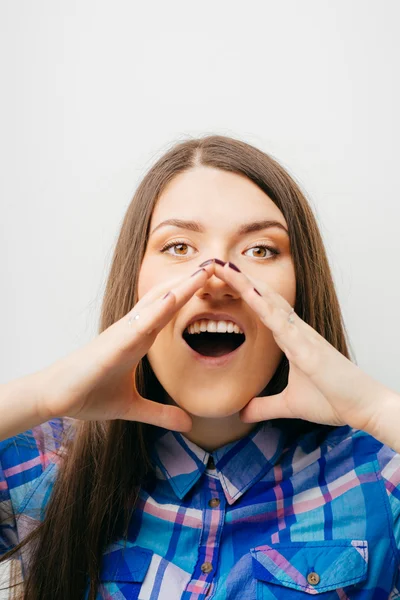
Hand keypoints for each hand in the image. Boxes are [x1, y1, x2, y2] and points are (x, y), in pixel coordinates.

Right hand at [36, 266, 213, 431]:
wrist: (56, 397)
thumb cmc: (89, 394)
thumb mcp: (133, 407)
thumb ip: (161, 414)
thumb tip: (188, 424)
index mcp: (140, 338)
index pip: (171, 310)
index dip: (191, 294)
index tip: (215, 281)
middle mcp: (134, 329)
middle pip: (168, 298)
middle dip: (192, 281)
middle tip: (218, 262)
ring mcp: (124, 332)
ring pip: (158, 303)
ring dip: (182, 286)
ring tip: (205, 269)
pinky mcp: (113, 343)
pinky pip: (139, 323)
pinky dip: (157, 310)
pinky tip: (174, 297)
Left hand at [212, 261, 397, 436]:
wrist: (364, 407)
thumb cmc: (333, 399)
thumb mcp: (289, 405)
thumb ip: (264, 406)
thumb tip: (242, 412)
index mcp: (291, 339)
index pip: (262, 309)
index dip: (243, 292)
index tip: (221, 280)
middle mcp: (296, 331)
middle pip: (262, 298)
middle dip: (239, 280)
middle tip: (215, 263)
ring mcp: (302, 337)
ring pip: (270, 303)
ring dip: (246, 285)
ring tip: (225, 267)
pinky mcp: (308, 350)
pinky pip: (282, 324)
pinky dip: (264, 307)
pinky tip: (248, 293)